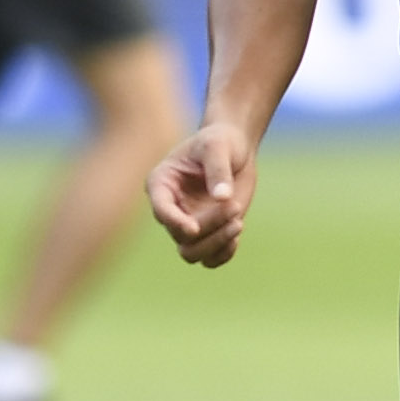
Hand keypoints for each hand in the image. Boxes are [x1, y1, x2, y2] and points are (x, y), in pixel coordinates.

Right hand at [147, 120, 258, 266]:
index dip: (174, 222)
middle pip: (181, 236)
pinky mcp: (208, 233)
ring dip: (216, 243)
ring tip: (238, 222)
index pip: (161, 211)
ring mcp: (188, 223)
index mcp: (161, 185)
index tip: (193, 228)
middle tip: (235, 206)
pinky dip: (224, 253)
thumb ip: (217, 169)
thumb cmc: (219, 141)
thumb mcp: (217, 146)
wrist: (234, 150)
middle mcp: (171, 209)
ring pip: (191, 253)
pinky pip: (209, 259)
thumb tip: (222, 198)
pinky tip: (237, 231)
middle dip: (210, 226)